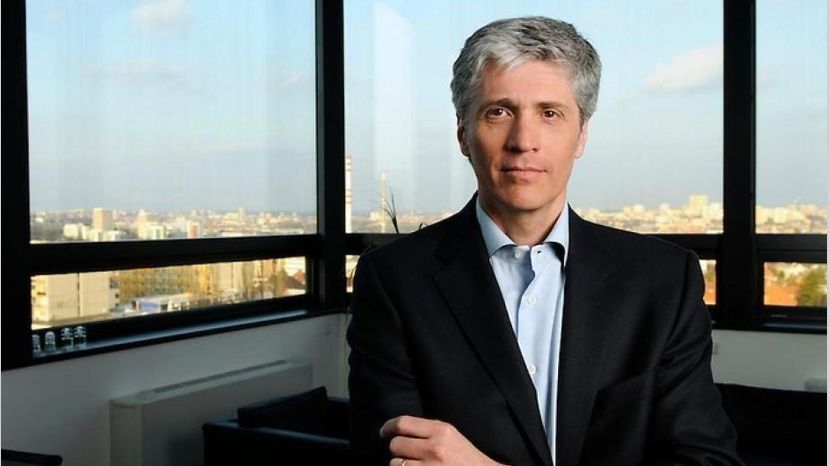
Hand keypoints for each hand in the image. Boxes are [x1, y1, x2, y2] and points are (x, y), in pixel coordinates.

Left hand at [379, 415, 507, 465]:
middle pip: (396, 444)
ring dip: (400, 465)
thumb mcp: (451, 436)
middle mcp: (435, 447)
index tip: (384, 432)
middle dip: (397, 450)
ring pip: (396, 464)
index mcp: (441, 430)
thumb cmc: (465, 458)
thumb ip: (428, 431)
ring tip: (412, 465)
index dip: (389, 427)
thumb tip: (398, 430)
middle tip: (404, 453)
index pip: (403, 423)